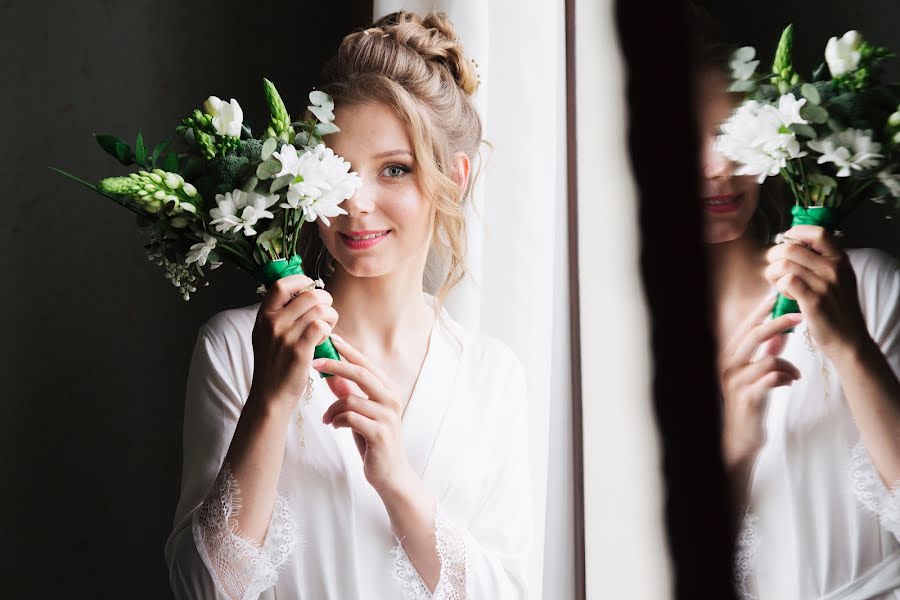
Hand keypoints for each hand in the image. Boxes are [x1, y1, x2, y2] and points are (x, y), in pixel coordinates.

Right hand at [248, 275, 337, 413]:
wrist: (270, 396)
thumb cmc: (273, 365)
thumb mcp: (266, 335)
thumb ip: (279, 315)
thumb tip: (302, 293)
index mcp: (263, 316)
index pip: (282, 284)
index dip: (302, 281)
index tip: (312, 287)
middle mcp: (272, 323)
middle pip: (309, 295)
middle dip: (325, 300)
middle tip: (326, 313)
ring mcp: (285, 336)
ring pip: (319, 309)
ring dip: (331, 316)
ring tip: (327, 327)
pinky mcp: (299, 351)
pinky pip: (321, 326)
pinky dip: (328, 329)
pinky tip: (324, 338)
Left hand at [314, 334, 413, 495]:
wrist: (390, 472)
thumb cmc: (373, 439)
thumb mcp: (360, 411)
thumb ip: (348, 392)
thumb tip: (329, 372)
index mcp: (388, 389)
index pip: (366, 363)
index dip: (347, 350)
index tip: (330, 339)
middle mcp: (391, 398)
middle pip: (361, 373)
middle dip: (335, 365)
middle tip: (314, 363)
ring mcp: (387, 416)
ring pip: (350, 399)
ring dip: (332, 407)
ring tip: (327, 418)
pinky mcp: (379, 433)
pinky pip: (349, 418)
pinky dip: (336, 420)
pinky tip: (334, 426)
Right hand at [719, 295, 802, 471]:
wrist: (739, 437)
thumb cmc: (748, 403)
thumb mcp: (756, 373)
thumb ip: (766, 352)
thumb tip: (781, 331)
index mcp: (728, 355)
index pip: (745, 326)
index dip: (762, 310)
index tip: (779, 297)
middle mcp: (727, 365)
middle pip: (754, 335)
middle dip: (779, 322)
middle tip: (800, 315)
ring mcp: (736, 381)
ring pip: (768, 358)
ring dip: (787, 364)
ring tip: (794, 374)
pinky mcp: (747, 397)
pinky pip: (772, 378)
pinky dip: (786, 377)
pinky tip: (790, 382)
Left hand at [765, 225, 869, 357]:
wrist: (849, 340)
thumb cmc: (837, 310)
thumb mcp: (838, 280)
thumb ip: (821, 263)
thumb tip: (791, 246)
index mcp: (841, 260)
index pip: (819, 232)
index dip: (796, 232)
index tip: (785, 241)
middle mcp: (834, 269)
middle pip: (793, 247)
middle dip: (774, 255)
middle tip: (773, 268)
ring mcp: (825, 284)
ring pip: (786, 264)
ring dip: (774, 272)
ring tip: (778, 282)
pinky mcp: (814, 301)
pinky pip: (787, 281)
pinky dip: (780, 286)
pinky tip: (785, 293)